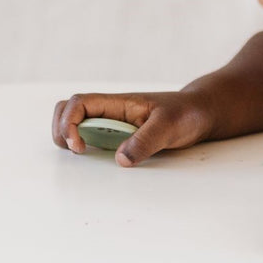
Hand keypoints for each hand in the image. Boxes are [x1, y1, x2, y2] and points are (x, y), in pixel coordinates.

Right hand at [52, 91, 213, 166]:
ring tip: (81, 152)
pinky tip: (93, 155)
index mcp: (118, 103)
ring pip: (75, 121)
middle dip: (61, 129)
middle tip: (76, 150)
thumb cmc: (186, 113)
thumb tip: (120, 160)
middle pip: (67, 109)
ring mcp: (113, 122)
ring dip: (68, 136)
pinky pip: (90, 136)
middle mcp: (110, 111)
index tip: (79, 146)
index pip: (79, 103)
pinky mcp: (119, 135)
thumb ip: (146, 141)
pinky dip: (82, 144)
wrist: (201, 113)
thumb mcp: (169, 126)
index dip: (69, 123)